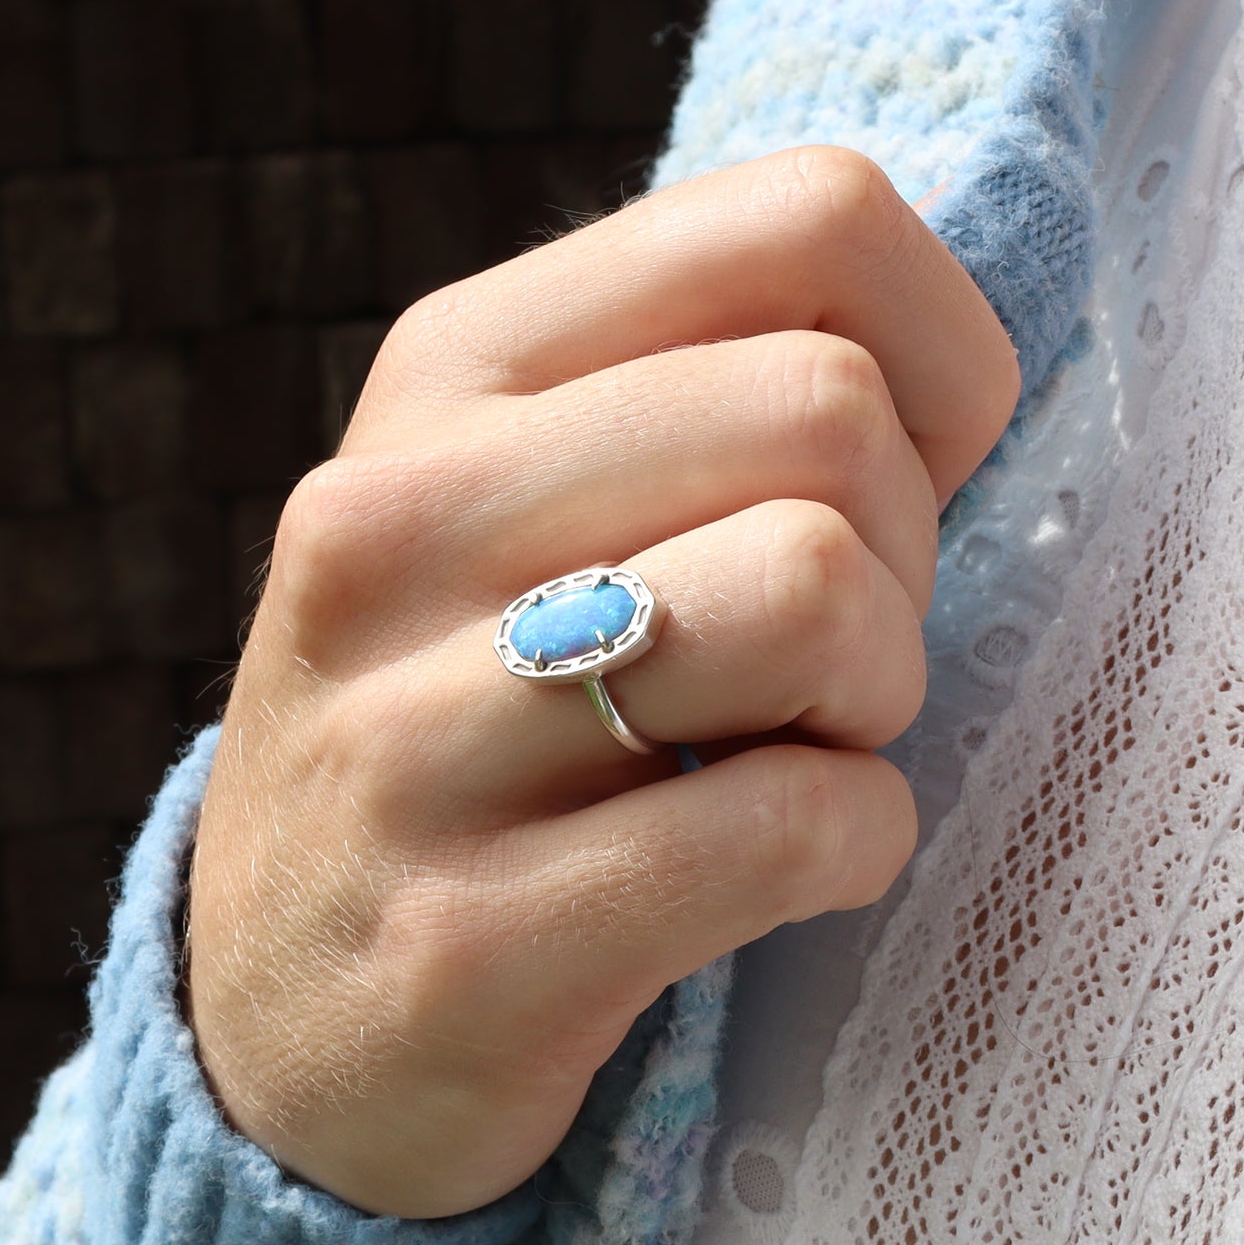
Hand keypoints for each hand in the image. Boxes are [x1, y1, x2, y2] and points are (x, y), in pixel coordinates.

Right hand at [185, 148, 1017, 1217]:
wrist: (282, 1031)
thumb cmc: (509, 719)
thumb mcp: (556, 499)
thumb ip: (731, 380)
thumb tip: (961, 362)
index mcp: (453, 367)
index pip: (810, 213)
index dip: (940, 356)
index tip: (903, 476)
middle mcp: (395, 519)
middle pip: (832, 409)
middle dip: (906, 551)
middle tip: (832, 661)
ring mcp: (403, 737)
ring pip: (815, 589)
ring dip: (879, 696)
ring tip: (798, 749)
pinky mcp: (465, 943)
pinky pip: (794, 825)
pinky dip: (858, 848)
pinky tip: (783, 874)